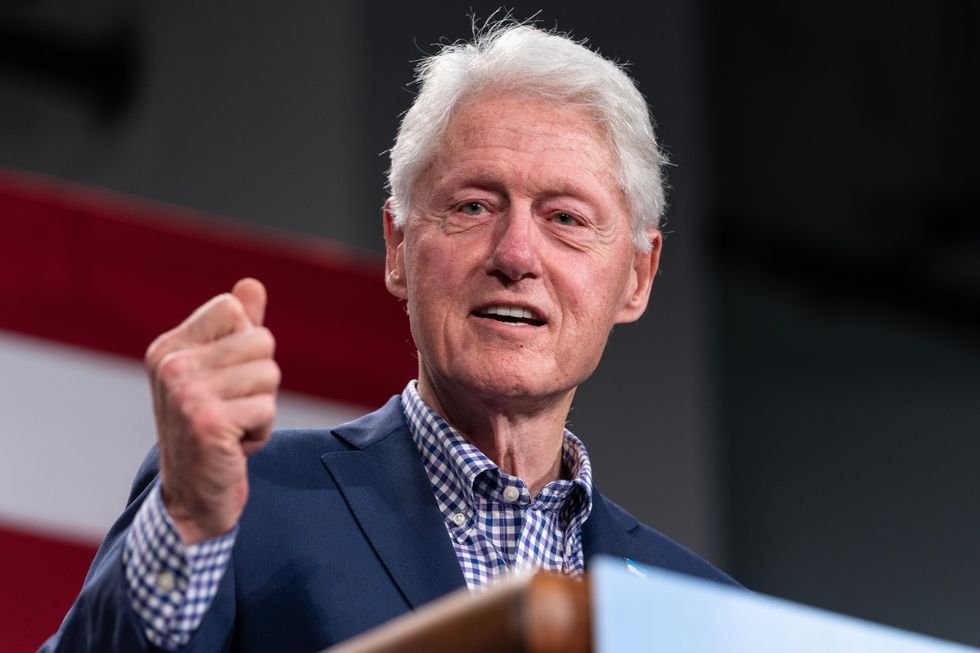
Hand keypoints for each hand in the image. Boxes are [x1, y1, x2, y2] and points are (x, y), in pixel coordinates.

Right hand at [145, 278, 279, 543]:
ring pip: (270, 374)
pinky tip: (234, 446)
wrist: (191, 499)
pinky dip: (262, 430)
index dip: (246, 343)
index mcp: (169, 347)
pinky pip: (268, 407)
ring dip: (262, 407)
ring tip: (232, 427)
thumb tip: (251, 284)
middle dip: (261, 379)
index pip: (233, 307)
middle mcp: (171, 365)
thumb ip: (235, 328)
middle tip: (231, 408)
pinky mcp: (208, 423)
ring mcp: (186, 394)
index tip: (225, 378)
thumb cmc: (210, 429)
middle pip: (261, 340)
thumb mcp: (218, 373)